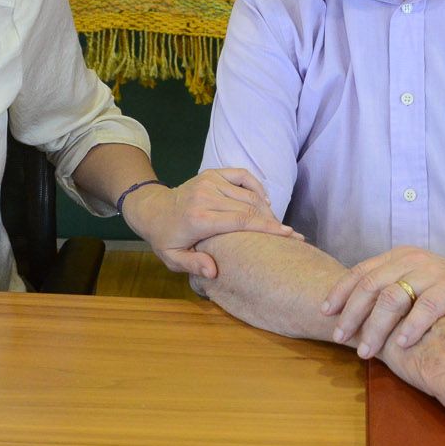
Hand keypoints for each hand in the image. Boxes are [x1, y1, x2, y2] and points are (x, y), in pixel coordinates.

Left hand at [121, 169, 302, 279]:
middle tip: (291, 234)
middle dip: (273, 221)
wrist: (153, 209)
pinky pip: (242, 176)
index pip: (241, 221)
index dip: (268, 228)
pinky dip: (257, 187)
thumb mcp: (173, 258)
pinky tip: (264, 202)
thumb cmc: (166, 238)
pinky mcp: (212, 173)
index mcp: (199, 218)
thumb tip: (214, 271)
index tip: (289, 235)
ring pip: (249, 193)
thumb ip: (193, 265)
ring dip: (266, 208)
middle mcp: (206, 196)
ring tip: (277, 224)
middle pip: (250, 207)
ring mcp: (210, 181)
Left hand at [322, 246, 444, 359]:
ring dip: (376, 326)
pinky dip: (411, 326)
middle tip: (340, 338)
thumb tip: (348, 317)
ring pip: (394, 296)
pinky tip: (400, 344)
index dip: (340, 293)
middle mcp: (412, 259)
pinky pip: (427, 306)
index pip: (361, 272)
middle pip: (371, 285)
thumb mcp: (414, 287)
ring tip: (366, 350)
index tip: (326, 314)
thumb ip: (388, 294)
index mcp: (398, 257)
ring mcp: (433, 271)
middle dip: (352, 314)